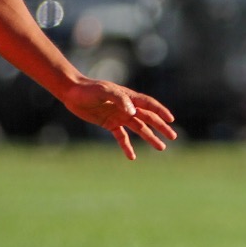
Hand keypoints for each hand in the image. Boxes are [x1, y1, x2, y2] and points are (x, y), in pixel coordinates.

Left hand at [59, 78, 176, 159]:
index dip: (161, 112)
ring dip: (150, 137)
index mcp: (129, 97)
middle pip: (148, 118)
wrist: (72, 92)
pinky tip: (132, 157)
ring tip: (161, 147)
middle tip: (173, 136)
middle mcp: (127, 107)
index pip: (149, 105)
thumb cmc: (89, 89)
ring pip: (139, 128)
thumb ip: (120, 99)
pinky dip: (127, 146)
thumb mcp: (104, 91)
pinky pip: (122, 137)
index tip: (171, 120)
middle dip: (161, 127)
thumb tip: (133, 113)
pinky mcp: (110, 123)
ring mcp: (119, 116)